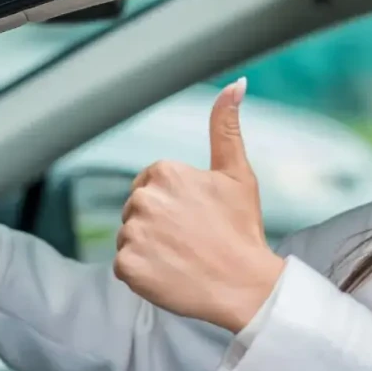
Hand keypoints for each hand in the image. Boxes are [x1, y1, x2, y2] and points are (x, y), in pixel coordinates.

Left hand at [114, 79, 285, 331]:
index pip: (151, 186)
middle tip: (192, 241)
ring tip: (183, 258)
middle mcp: (143, 198)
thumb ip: (226, 126)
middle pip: (136, 211)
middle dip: (158, 225)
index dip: (174, 205)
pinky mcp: (126, 265)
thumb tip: (236, 84)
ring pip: (130, 238)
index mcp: (165, 172)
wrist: (246, 287)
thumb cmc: (243, 230)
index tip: (197, 220)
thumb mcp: (237, 174)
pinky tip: (171, 274)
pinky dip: (144, 273)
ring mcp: (132, 233)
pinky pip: (125, 266)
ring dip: (150, 249)